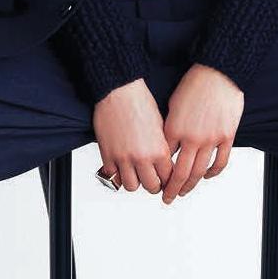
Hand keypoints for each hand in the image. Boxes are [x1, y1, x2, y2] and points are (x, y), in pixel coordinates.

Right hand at [94, 78, 173, 194]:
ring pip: (132, 186)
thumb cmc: (140, 102)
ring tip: (136, 174)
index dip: (169, 179)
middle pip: (152, 187)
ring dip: (135, 182)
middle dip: (154, 185)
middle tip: (153, 179)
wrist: (119, 91)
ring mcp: (123, 158)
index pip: (169, 177)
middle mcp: (142, 157)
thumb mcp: (161, 127)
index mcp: (159, 150)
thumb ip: (162, 148)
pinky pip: (114, 176)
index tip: (167, 178)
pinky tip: (122, 166)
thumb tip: (164, 163)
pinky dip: (118, 174)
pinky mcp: (107, 155)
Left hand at [159, 63, 242, 204]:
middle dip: (171, 189)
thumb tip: (167, 145)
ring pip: (199, 172)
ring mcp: (211, 139)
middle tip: (167, 198)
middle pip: (180, 173)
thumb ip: (170, 128)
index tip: (156, 181)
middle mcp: (192, 138)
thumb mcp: (172, 105)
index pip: (164, 161)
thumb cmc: (195, 84)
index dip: (159, 174)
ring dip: (190, 186)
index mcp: (174, 129)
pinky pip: (220, 162)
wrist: (219, 73)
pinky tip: (207, 176)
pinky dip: (213, 172)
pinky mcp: (226, 137)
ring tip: (184, 192)